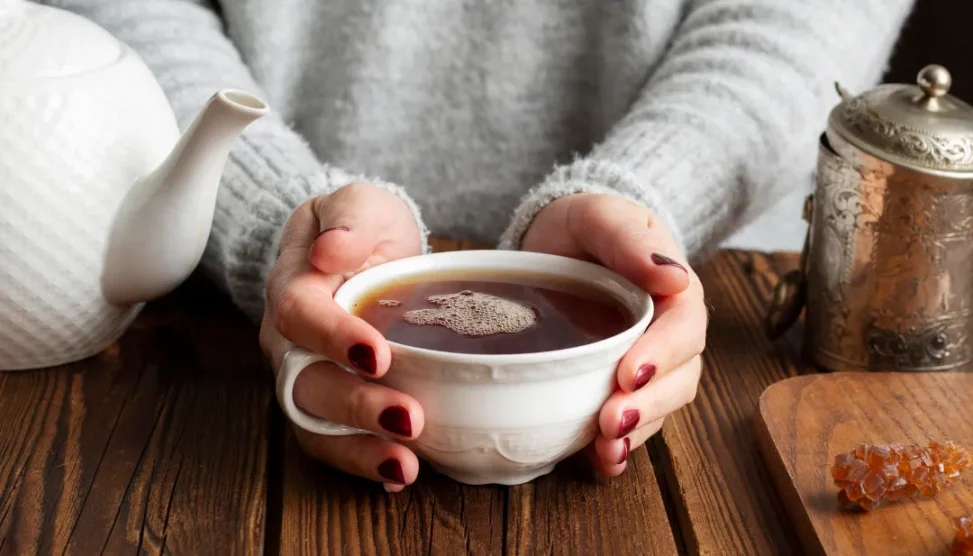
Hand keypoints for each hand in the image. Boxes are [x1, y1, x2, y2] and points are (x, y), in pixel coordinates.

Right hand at [259, 183, 423, 491]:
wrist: (359, 251)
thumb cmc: (360, 227)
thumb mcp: (360, 204)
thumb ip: (349, 219)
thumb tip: (331, 250)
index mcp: (292, 286)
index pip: (300, 314)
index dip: (333, 336)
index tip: (376, 353)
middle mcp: (288, 342)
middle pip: (306, 382)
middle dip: (356, 406)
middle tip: (408, 419)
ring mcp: (305, 377)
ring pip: (315, 423)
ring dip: (358, 450)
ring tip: (405, 467)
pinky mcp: (328, 403)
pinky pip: (333, 441)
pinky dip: (363, 462)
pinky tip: (401, 474)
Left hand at [521, 193, 705, 475]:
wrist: (556, 242)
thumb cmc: (584, 225)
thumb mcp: (599, 216)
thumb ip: (629, 240)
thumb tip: (673, 275)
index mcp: (674, 291)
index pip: (683, 326)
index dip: (663, 354)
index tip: (629, 373)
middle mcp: (668, 333)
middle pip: (679, 377)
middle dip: (650, 404)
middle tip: (613, 422)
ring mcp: (646, 363)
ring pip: (659, 405)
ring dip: (638, 432)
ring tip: (607, 450)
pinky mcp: (617, 385)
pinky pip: (631, 420)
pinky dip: (620, 446)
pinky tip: (603, 462)